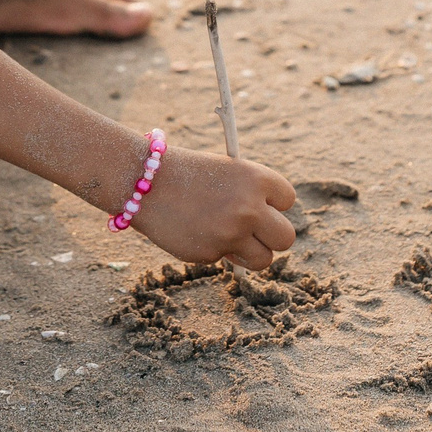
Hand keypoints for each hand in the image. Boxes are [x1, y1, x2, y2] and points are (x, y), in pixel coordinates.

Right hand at [128, 143, 296, 269]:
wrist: (143, 182)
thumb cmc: (186, 172)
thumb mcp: (226, 172)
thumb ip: (251, 196)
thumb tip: (268, 228)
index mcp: (256, 178)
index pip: (288, 200)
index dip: (273, 204)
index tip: (260, 204)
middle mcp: (249, 207)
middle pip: (286, 237)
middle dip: (271, 237)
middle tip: (254, 232)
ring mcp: (231, 233)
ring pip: (264, 259)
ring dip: (251, 253)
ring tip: (228, 238)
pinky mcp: (212, 253)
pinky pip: (226, 259)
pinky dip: (215, 250)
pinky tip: (196, 231)